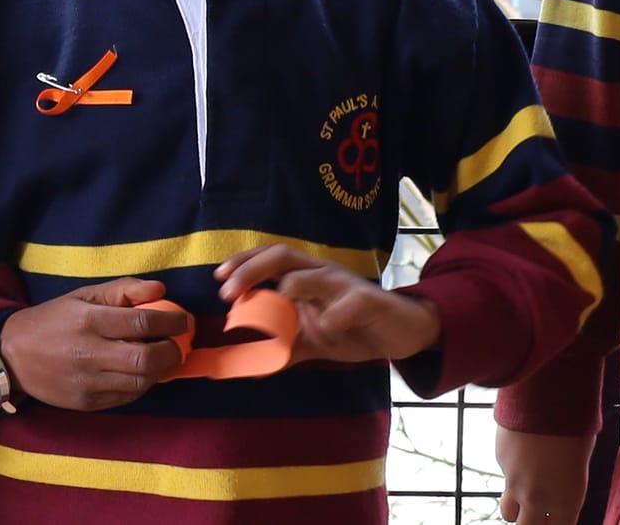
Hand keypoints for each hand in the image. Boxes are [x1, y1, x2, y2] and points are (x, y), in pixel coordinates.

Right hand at [0, 278, 189, 410]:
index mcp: (89, 321)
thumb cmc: (55, 319)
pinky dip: (142, 384)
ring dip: (160, 370)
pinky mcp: (87, 403)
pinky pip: (127, 397)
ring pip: (140, 382)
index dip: (172, 321)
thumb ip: (124, 289)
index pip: (143, 321)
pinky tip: (141, 372)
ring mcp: (87, 382)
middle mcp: (89, 353)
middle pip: (146, 359)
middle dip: (172, 352)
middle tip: (178, 344)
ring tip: (162, 357)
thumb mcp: (85, 295)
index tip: (184, 321)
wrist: (14, 355)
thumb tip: (161, 289)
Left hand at [214, 244, 440, 365]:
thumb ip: (282, 346)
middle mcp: (322, 273)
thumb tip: (247, 364)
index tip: (218, 278)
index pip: (270, 257)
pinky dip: (334, 317)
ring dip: (291, 286)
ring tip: (276, 300)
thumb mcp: (311, 340)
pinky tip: (327, 330)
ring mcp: (345, 285)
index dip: (243, 263)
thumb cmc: (353, 328)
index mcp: (306, 276)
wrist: (401, 332)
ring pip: (314, 274)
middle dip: (252, 269)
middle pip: (283, 255)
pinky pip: (348, 304)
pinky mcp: (369, 301)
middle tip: (228, 292)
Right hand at [495, 427, 593, 523]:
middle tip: (536, 515)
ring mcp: (514, 482)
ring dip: (516, 507)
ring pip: (509, 512)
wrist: (547, 395)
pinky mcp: (500, 462)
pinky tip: (523, 451)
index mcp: (566, 500)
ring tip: (526, 490)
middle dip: (531, 523)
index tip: (554, 520)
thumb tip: (557, 492)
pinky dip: (513, 471)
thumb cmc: (574, 426)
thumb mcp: (579, 464)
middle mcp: (538, 497)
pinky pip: (505, 476)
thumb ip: (566, 487)